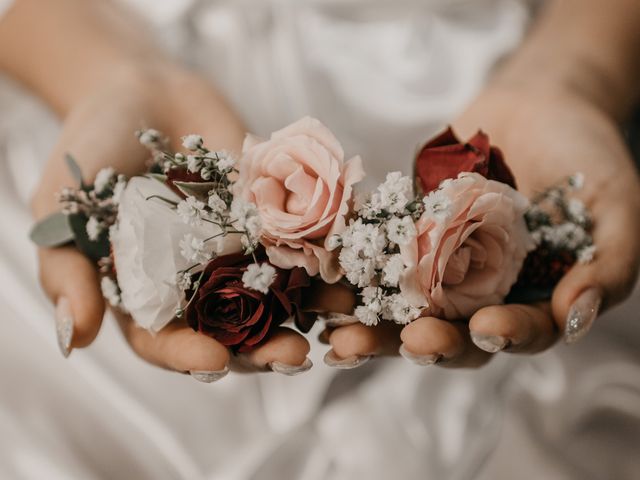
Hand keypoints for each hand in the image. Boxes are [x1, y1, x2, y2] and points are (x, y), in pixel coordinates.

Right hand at [33, 63, 312, 379]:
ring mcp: (241, 251)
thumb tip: (76, 339)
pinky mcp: (272, 215)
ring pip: (279, 291)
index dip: (189, 356)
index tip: (216, 362)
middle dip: (266, 345)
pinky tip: (353, 252)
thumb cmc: (90, 153)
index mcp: (150, 297)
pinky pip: (303, 234)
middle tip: (296, 357)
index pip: (168, 341)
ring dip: (311, 306)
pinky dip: (329, 243)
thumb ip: (67, 271)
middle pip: (235, 329)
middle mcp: (201, 284)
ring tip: (339, 314)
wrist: (139, 92)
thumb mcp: (62, 211)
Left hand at [320, 83, 639, 368]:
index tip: (484, 326)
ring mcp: (439, 266)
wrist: (539, 103)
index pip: (517, 333)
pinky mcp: (406, 235)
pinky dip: (349, 267)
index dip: (502, 336)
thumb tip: (575, 319)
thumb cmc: (587, 155)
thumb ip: (609, 267)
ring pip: (402, 306)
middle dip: (418, 342)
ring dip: (368, 322)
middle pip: (449, 332)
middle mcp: (481, 294)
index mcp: (531, 300)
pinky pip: (375, 256)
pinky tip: (322, 276)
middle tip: (390, 342)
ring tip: (334, 332)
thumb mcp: (618, 209)